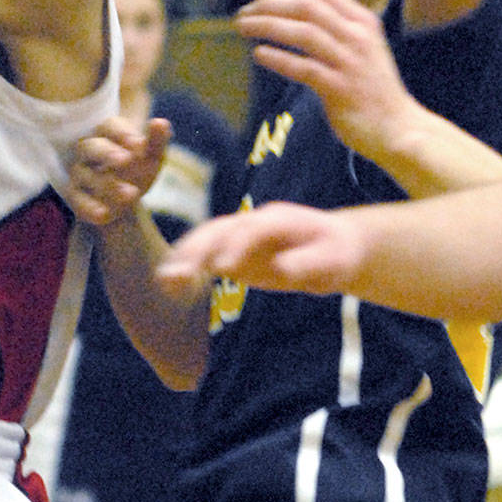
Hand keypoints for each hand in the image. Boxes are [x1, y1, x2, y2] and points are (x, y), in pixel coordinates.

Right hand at [66, 116, 172, 226]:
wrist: (125, 200)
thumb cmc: (137, 169)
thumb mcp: (151, 157)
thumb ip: (156, 141)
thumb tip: (161, 122)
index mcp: (107, 134)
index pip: (109, 126)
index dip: (123, 134)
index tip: (140, 145)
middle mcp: (88, 150)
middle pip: (91, 146)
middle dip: (107, 153)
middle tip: (126, 160)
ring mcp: (79, 173)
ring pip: (84, 174)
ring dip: (106, 184)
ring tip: (132, 194)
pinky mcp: (75, 196)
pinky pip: (77, 200)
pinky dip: (89, 207)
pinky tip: (104, 214)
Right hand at [159, 201, 364, 293]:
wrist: (336, 247)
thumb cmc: (337, 255)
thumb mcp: (331, 263)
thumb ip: (304, 265)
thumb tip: (280, 270)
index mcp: (279, 219)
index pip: (253, 230)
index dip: (237, 246)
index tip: (223, 268)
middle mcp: (254, 221)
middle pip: (220, 229)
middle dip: (198, 249)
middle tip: (178, 274)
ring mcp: (241, 234)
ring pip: (206, 238)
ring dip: (184, 256)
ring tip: (165, 280)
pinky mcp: (233, 251)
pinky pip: (206, 254)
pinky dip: (187, 265)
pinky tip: (170, 282)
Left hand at [238, 0, 414, 163]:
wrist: (400, 128)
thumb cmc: (373, 90)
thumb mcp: (362, 49)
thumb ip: (336, 30)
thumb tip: (294, 15)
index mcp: (363, 22)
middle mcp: (358, 37)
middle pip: (308, 6)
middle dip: (270, 5)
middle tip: (244, 11)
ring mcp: (351, 63)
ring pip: (303, 33)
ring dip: (268, 26)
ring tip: (243, 27)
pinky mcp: (341, 90)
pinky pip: (304, 68)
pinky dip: (279, 59)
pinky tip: (259, 54)